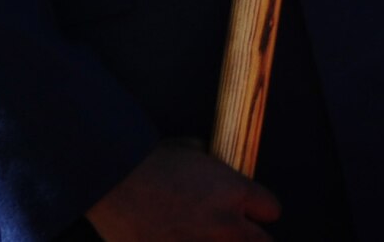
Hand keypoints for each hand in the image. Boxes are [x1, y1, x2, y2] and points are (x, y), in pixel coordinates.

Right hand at [86, 141, 279, 240]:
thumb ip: (212, 164)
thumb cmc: (150, 161)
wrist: (111, 183)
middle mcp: (226, 225)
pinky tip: (177, 239)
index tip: (250, 211)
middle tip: (232, 231)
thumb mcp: (192, 150)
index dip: (260, 209)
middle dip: (250, 237)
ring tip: (202, 235)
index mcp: (235, 191)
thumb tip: (213, 164)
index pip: (272, 210)